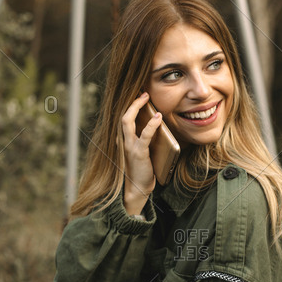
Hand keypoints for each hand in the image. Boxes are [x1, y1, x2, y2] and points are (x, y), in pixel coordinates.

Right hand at [121, 92, 161, 214]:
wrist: (137, 189)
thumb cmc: (142, 171)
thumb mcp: (142, 152)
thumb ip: (146, 140)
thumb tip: (158, 126)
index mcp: (124, 140)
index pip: (124, 119)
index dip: (131, 106)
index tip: (140, 96)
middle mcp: (124, 141)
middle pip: (123, 115)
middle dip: (132, 102)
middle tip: (143, 93)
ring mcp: (129, 146)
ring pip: (127, 121)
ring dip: (136, 107)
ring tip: (146, 97)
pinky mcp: (138, 153)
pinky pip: (144, 135)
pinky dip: (151, 125)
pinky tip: (158, 117)